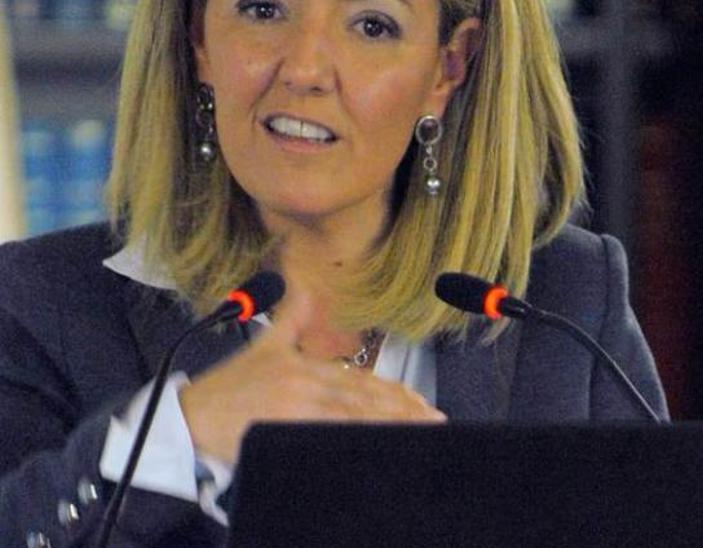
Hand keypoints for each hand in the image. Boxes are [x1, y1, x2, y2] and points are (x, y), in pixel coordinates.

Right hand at [179, 294, 444, 463]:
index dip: (396, 394)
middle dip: (403, 413)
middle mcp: (304, 385)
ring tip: (418, 433)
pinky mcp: (283, 429)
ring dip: (389, 426)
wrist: (189, 417)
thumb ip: (291, 317)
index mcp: (305, 367)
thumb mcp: (264, 345)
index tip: (421, 405)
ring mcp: (294, 408)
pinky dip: (355, 439)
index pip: (361, 382)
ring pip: (353, 418)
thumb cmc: (228, 388)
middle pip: (365, 401)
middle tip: (433, 422)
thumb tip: (302, 283)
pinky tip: (378, 443)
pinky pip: (329, 435)